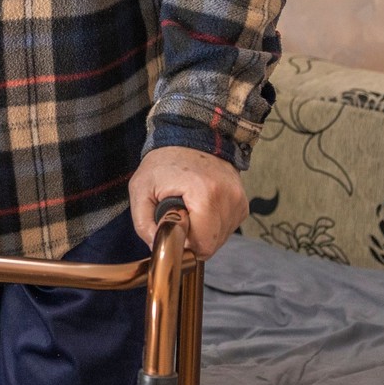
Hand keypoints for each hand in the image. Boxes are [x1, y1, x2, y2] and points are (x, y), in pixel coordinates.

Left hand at [128, 146, 246, 258]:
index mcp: (205, 194)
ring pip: (221, 238)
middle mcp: (228, 197)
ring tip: (190, 210)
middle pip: (212, 244)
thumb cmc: (164, 162)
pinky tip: (201, 209)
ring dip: (203, 233)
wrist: (190, 137)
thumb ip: (143, 224)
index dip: (184, 244)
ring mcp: (239, 199)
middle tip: (179, 217)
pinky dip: (213, 225)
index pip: (203, 244)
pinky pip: (228, 228)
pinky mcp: (242, 202)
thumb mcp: (141, 189)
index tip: (173, 228)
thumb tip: (157, 247)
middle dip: (192, 239)